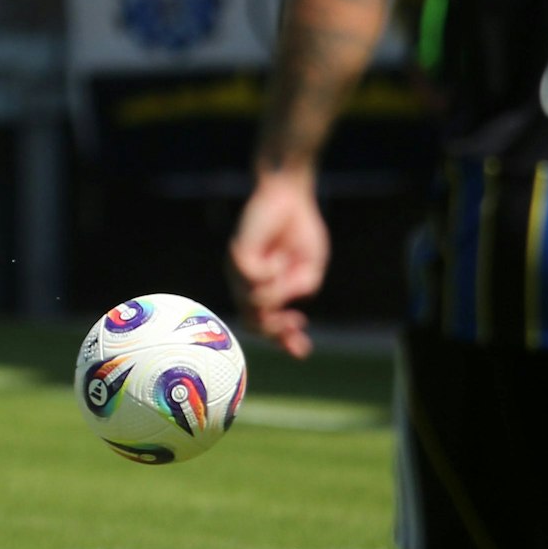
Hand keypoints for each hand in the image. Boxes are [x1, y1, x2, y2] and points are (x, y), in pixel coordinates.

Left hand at [226, 169, 329, 358]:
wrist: (291, 197)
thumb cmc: (299, 231)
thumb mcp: (309, 268)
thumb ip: (299, 289)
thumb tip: (280, 307)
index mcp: (266, 291)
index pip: (267, 325)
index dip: (283, 341)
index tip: (303, 351)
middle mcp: (248, 285)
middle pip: (252, 323)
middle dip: (276, 330)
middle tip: (297, 321)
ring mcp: (239, 272)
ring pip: (251, 303)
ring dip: (276, 293)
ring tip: (288, 266)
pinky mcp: (237, 255)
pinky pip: (251, 279)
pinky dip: (271, 274)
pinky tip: (279, 259)